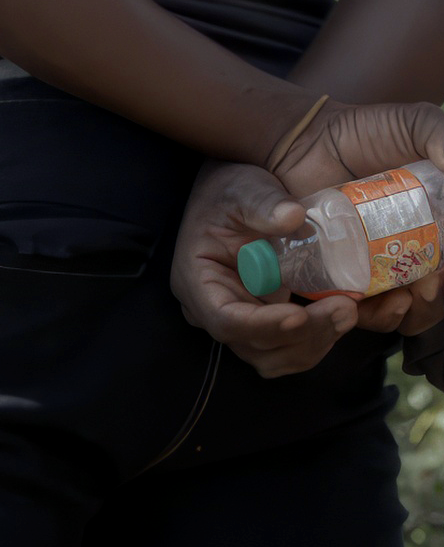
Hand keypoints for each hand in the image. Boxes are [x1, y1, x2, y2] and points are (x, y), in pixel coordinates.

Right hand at [175, 161, 372, 378]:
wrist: (235, 194)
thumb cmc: (232, 191)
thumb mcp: (244, 189)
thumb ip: (264, 204)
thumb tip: (293, 217)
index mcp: (199, 282)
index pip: (225, 320)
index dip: (262, 325)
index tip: (298, 315)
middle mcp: (216, 309)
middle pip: (253, 347)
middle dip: (301, 336)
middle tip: (344, 309)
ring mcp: (243, 317)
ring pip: (273, 357)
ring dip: (312, 344)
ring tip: (347, 313)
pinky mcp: (267, 318)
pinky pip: (289, 347)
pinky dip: (316, 341)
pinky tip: (341, 316)